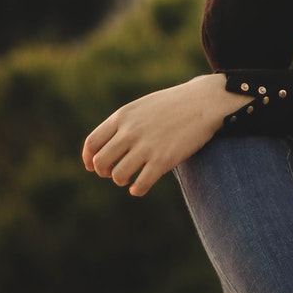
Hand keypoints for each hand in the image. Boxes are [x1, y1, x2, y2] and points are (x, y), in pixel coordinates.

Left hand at [82, 74, 240, 196]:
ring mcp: (147, 146)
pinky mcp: (163, 160)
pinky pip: (140, 184)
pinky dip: (136, 190)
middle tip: (114, 172)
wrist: (204, 103)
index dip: (89, 159)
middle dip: (104, 172)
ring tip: (131, 178)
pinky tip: (140, 187)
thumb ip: (123, 123)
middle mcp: (131, 131)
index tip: (92, 167)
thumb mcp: (142, 107)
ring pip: (118, 176)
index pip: (92, 143)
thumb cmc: (173, 105)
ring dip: (122, 181)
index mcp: (123, 116)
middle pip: (101, 162)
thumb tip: (105, 147)